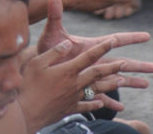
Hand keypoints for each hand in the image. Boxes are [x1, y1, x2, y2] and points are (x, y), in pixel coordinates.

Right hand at [19, 33, 135, 129]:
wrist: (27, 112)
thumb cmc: (29, 84)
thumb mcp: (38, 62)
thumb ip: (55, 52)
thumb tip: (67, 43)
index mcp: (68, 70)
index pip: (89, 57)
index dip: (101, 48)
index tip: (112, 41)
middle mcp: (75, 84)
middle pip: (98, 74)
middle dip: (113, 67)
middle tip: (126, 63)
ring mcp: (74, 98)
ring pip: (97, 90)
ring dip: (111, 85)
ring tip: (123, 81)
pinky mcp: (70, 108)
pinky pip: (86, 105)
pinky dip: (95, 103)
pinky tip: (101, 103)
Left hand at [23, 0, 152, 129]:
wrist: (39, 65)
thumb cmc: (47, 47)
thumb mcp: (53, 32)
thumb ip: (55, 15)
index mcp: (92, 46)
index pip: (115, 40)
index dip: (131, 38)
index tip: (147, 36)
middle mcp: (96, 61)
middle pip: (122, 63)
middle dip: (139, 65)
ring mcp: (92, 75)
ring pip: (116, 80)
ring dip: (131, 83)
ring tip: (147, 84)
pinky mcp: (85, 88)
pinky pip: (100, 97)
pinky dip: (110, 103)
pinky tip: (121, 108)